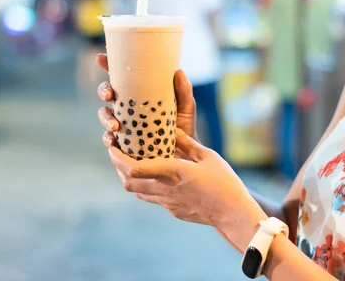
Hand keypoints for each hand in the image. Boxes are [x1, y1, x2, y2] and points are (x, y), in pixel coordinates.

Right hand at [96, 54, 198, 151]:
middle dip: (103, 91)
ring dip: (105, 118)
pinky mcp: (123, 142)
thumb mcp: (186, 107)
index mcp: (140, 93)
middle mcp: (128, 106)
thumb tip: (178, 71)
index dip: (109, 65)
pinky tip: (113, 141)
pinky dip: (108, 139)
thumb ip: (183, 91)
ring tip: (115, 127)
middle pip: (107, 93)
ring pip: (105, 115)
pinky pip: (109, 139)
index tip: (101, 58)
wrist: (183, 154)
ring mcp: (123, 123)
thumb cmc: (184, 127)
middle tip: (109, 96)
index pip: (122, 77)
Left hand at [107, 128, 264, 234]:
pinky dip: (146, 186)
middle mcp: (165, 190)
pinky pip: (152, 198)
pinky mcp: (173, 210)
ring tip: (133, 163)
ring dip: (130, 178)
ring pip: (137, 192)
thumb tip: (172, 131)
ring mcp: (168, 203)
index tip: (112, 146)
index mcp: (172, 172)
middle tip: (118, 153)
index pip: (134, 168)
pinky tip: (156, 176)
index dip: (118, 158)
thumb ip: (187, 143)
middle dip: (118, 167)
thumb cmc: (224, 182)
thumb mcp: (207, 156)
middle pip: (128, 182)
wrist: (232, 213)